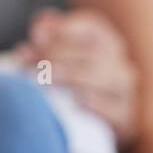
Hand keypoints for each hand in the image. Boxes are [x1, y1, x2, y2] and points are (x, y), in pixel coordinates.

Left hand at [16, 8, 138, 142]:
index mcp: (106, 41)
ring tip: (43, 79)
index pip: (91, 27)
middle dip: (56, 54)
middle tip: (26, 62)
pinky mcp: (126, 117)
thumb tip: (41, 28)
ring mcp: (125, 90)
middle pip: (92, 51)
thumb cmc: (69, 84)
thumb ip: (48, 35)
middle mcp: (119, 62)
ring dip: (70, 76)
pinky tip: (73, 102)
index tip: (35, 38)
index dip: (63, 30)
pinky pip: (115, 109)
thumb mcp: (58, 54)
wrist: (93, 125)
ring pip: (103, 76)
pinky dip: (95, 104)